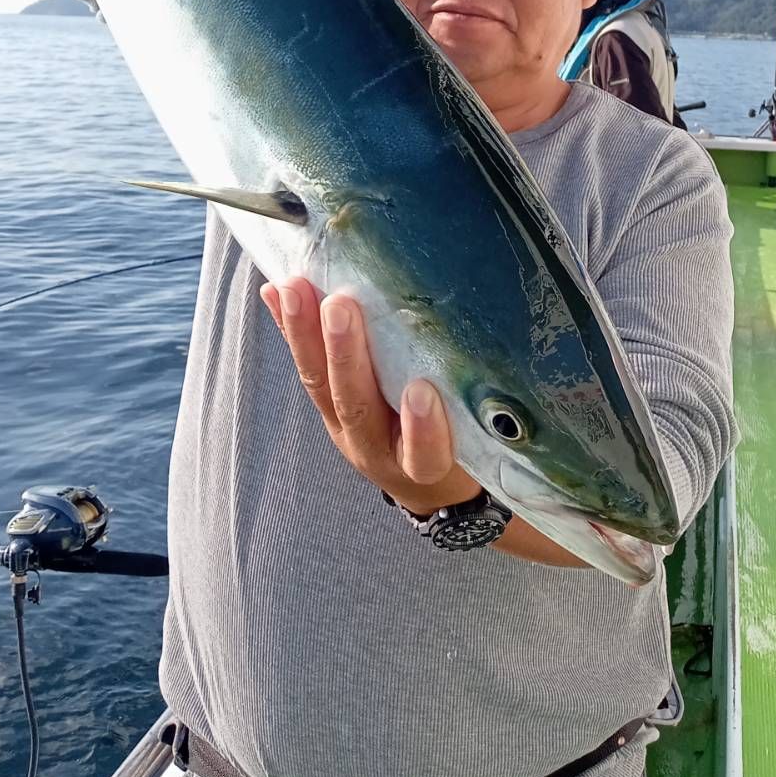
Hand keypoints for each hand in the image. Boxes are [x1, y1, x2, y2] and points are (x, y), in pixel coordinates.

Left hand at [261, 276, 480, 514]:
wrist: (428, 485)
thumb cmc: (464, 449)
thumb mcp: (478, 437)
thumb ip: (479, 403)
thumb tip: (500, 339)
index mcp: (426, 467)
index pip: (425, 456)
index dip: (421, 429)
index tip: (422, 392)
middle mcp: (380, 450)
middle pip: (359, 409)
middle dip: (347, 358)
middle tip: (341, 308)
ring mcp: (348, 429)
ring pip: (322, 387)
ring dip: (305, 336)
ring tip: (294, 291)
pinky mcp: (329, 410)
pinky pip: (306, 369)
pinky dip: (289, 330)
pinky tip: (275, 291)